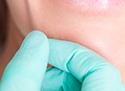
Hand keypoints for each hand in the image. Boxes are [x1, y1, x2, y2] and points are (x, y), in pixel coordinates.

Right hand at [0, 31, 124, 90]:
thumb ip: (22, 71)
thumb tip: (36, 39)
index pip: (102, 69)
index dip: (70, 53)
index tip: (43, 50)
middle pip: (98, 74)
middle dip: (64, 65)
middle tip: (36, 70)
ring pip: (93, 84)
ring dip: (63, 78)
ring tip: (37, 84)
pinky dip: (67, 88)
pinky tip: (43, 90)